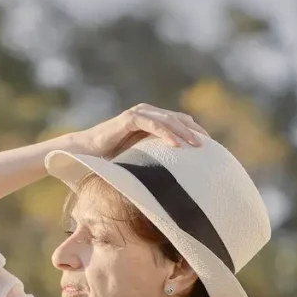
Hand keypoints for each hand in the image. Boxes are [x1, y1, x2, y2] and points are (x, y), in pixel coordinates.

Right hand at [71, 104, 208, 158]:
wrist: (86, 153)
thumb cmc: (110, 160)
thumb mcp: (140, 160)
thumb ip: (155, 161)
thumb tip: (174, 182)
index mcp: (151, 121)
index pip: (180, 123)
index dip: (195, 132)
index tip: (210, 148)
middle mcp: (147, 113)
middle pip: (178, 119)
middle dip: (195, 132)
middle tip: (210, 147)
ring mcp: (139, 114)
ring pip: (168, 120)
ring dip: (184, 132)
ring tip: (197, 146)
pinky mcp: (129, 118)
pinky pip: (152, 124)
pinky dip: (165, 133)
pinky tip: (177, 144)